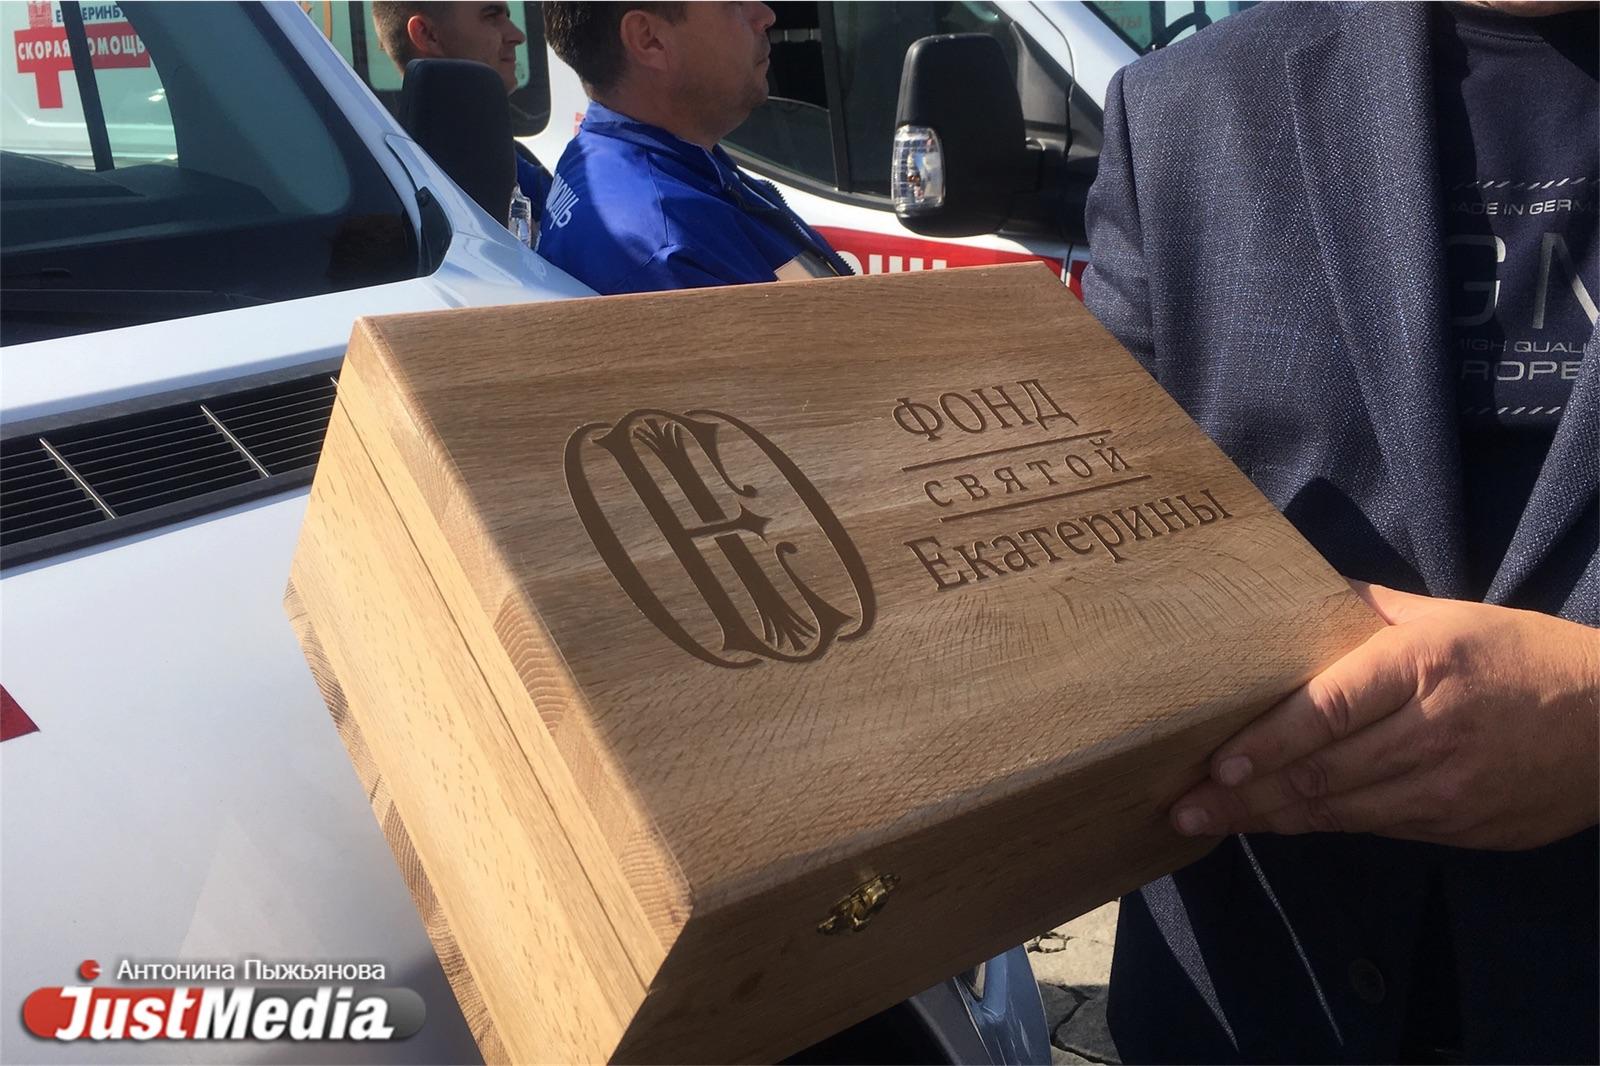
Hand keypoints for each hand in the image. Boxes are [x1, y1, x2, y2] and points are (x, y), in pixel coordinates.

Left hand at [1171, 582, 1599, 849]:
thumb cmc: (1521, 655)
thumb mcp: (1448, 616)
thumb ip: (1366, 606)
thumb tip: (1292, 583)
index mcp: (1422, 666)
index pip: (1330, 710)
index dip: (1270, 743)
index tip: (1218, 762)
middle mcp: (1433, 730)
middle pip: (1322, 773)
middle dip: (1244, 795)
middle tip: (1180, 808)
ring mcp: (1449, 787)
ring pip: (1341, 811)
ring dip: (1269, 819)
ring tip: (1208, 821)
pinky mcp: (1462, 828)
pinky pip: (1375, 829)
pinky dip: (1319, 827)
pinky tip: (1273, 824)